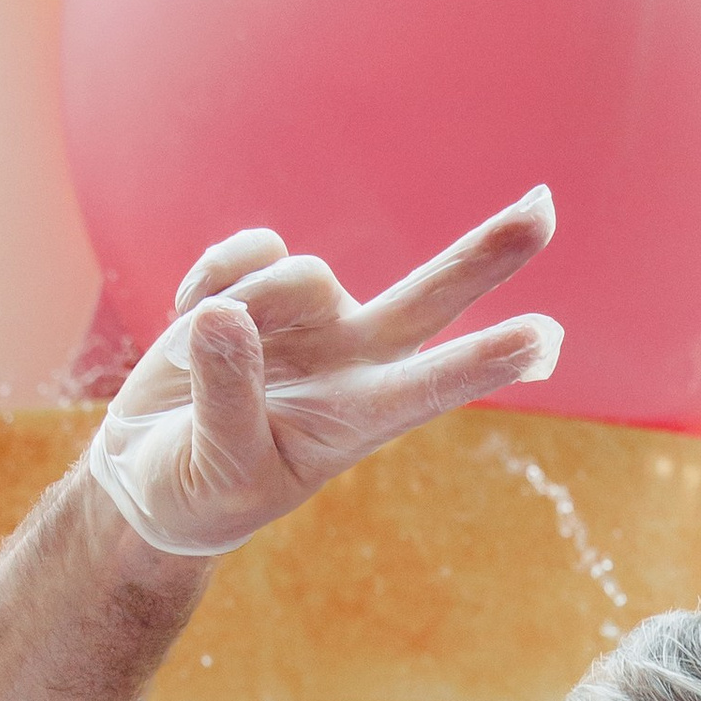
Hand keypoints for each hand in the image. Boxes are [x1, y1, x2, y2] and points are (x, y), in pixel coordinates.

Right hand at [87, 201, 560, 557]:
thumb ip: (225, 402)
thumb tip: (224, 315)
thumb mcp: (214, 474)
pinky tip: (190, 325)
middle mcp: (354, 361)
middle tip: (547, 207)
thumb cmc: (195, 492)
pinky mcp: (267, 283)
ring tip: (194, 364)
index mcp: (357, 422)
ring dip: (241, 308)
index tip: (547, 340)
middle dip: (487, 253)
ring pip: (298, 272)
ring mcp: (315, 319)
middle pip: (432, 297)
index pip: (431, 387)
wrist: (152, 468)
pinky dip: (205, 281)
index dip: (486, 361)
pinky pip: (247, 250)